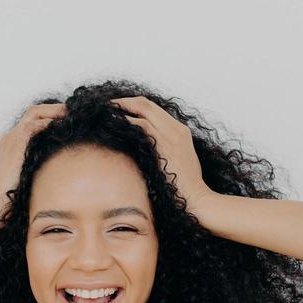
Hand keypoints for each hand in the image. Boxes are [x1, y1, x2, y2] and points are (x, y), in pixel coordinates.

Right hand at [0, 102, 66, 226]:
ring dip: (55, 111)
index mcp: (12, 145)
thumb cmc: (6, 201)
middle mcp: (10, 138)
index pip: (32, 121)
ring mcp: (11, 141)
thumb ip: (37, 172)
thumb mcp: (25, 181)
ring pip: (35, 113)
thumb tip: (56, 175)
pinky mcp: (14, 147)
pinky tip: (63, 126)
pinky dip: (49, 122)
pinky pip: (33, 126)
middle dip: (55, 109)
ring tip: (73, 114)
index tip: (68, 120)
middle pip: (34, 111)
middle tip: (74, 111)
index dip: (50, 116)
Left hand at [110, 95, 215, 212]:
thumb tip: (145, 153)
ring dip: (121, 108)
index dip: (134, 106)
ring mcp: (170, 134)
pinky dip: (125, 121)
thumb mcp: (177, 164)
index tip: (119, 110)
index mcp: (181, 131)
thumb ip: (164, 152)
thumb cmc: (185, 189)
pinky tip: (112, 123)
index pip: (154, 110)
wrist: (197, 199)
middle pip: (147, 104)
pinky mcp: (163, 144)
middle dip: (125, 102)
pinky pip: (140, 124)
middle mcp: (176, 129)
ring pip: (142, 108)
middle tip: (107, 106)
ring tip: (105, 112)